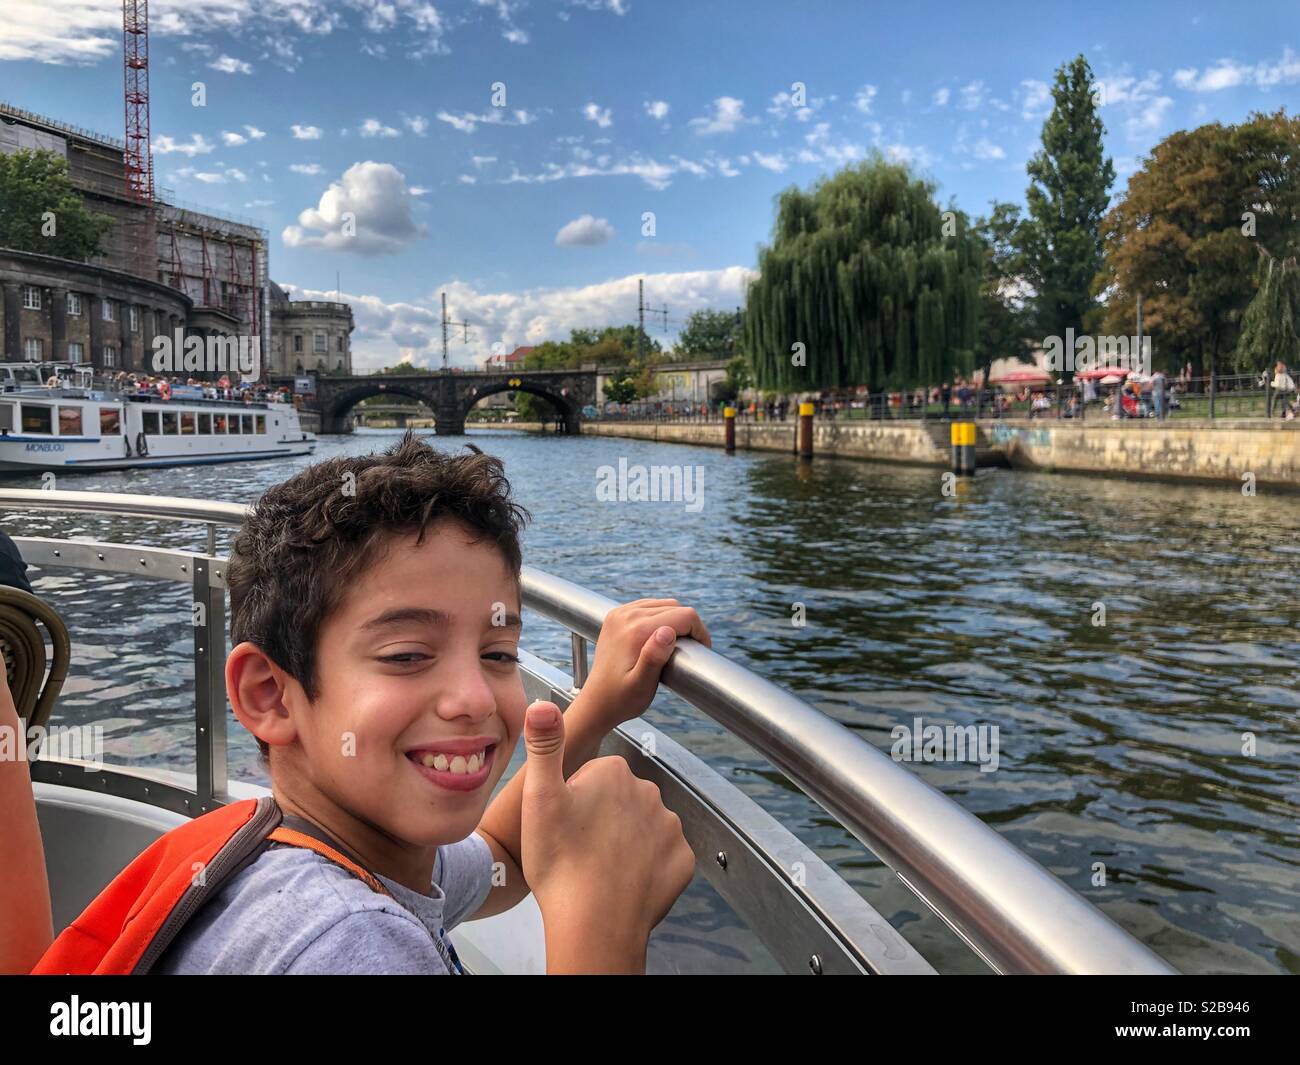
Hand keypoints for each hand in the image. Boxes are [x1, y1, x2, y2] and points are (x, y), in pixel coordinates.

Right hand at [520, 702, 693, 973]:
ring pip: (643, 829)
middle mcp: (650, 792)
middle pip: (621, 801)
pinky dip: (648, 868)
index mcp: (614, 773)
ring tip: (598, 868)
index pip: (595, 777)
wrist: (593, 924)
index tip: (565, 824)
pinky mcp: (683, 861)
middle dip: (603, 819)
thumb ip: (544, 745)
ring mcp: (670, 828)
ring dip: (626, 843)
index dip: (576, 800)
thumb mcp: (540, 797)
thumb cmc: (560, 863)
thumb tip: (541, 704)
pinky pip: (664, 858)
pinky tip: (624, 881)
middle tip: (578, 848)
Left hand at [579, 598, 709, 730]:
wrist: (596, 702)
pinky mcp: (617, 616)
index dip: (699, 631)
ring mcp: (620, 613)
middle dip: (688, 626)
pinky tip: (660, 637)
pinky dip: (659, 617)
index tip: (702, 650)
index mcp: (637, 630)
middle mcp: (627, 616)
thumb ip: (654, 657)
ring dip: (674, 620)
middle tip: (689, 651)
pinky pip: (648, 606)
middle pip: (674, 607)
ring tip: (676, 645)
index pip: (684, 616)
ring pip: (662, 604)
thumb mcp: (641, 685)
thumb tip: (668, 631)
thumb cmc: (621, 699)